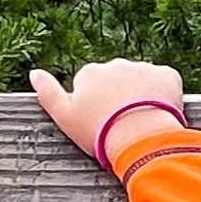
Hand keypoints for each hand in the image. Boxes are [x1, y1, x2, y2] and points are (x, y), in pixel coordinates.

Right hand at [29, 59, 186, 164]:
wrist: (139, 137)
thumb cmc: (98, 132)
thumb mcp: (64, 117)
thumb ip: (47, 93)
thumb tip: (33, 73)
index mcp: (89, 73)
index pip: (90, 84)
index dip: (95, 105)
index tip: (101, 123)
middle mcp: (115, 64)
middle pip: (116, 80)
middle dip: (119, 97)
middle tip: (121, 124)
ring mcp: (142, 68)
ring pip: (141, 81)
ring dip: (142, 96)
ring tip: (141, 122)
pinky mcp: (167, 75)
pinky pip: (165, 82)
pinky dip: (165, 95)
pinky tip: (161, 114)